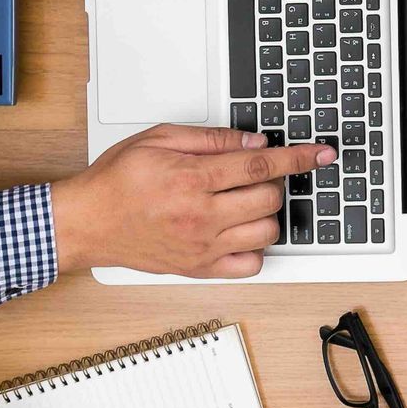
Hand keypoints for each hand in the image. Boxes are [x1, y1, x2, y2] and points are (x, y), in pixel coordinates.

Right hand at [52, 125, 335, 276]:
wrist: (86, 223)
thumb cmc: (117, 181)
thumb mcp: (160, 139)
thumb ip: (212, 139)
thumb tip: (254, 141)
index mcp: (192, 179)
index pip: (261, 166)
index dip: (298, 158)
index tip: (321, 154)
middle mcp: (201, 215)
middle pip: (269, 199)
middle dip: (271, 182)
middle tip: (251, 175)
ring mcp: (202, 246)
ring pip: (266, 232)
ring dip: (265, 214)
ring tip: (243, 202)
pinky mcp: (199, 268)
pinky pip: (249, 265)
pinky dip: (254, 248)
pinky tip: (239, 232)